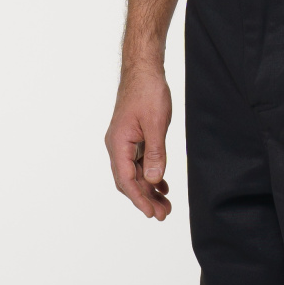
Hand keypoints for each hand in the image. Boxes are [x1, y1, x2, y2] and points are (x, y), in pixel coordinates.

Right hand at [106, 64, 173, 219]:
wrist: (144, 70)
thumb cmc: (148, 92)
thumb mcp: (156, 124)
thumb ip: (156, 153)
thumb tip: (152, 180)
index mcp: (118, 144)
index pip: (126, 179)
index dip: (139, 199)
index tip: (151, 214)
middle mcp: (117, 146)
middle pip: (129, 181)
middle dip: (145, 199)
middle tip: (163, 214)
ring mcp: (125, 143)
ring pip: (135, 174)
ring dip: (149, 190)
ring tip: (166, 205)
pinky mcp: (133, 139)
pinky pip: (140, 163)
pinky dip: (150, 175)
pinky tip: (163, 185)